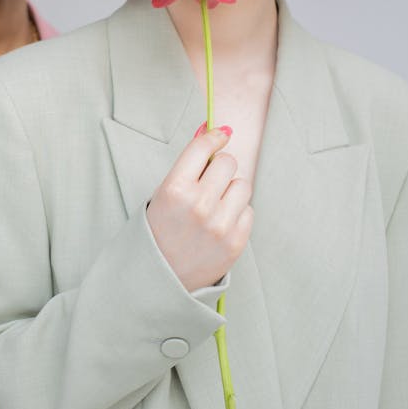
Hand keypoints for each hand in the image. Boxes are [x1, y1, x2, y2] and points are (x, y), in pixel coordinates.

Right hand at [146, 126, 252, 291]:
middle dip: (219, 169)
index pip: (203, 147)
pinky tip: (219, 224)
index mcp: (175, 189)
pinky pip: (249, 211)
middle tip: (209, 182)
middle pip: (228, 163)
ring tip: (214, 206)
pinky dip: (237, 214)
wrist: (159, 278)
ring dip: (231, 191)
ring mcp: (220, 225)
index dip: (214, 137)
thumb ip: (188, 163)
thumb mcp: (162, 193)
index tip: (220, 135)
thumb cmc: (158, 231)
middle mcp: (199, 205)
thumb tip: (211, 129)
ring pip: (243, 185)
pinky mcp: (236, 242)